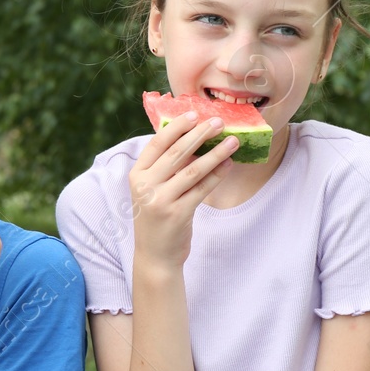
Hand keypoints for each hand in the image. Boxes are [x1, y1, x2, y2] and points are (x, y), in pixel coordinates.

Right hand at [128, 113, 238, 269]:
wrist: (155, 256)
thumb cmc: (157, 218)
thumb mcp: (152, 190)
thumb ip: (165, 168)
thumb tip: (194, 139)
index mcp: (136, 175)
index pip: (157, 144)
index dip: (176, 127)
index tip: (194, 114)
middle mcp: (145, 186)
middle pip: (177, 153)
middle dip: (200, 134)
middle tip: (218, 122)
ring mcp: (161, 200)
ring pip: (193, 169)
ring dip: (215, 153)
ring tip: (232, 141)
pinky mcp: (177, 214)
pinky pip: (202, 189)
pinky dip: (217, 175)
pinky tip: (229, 164)